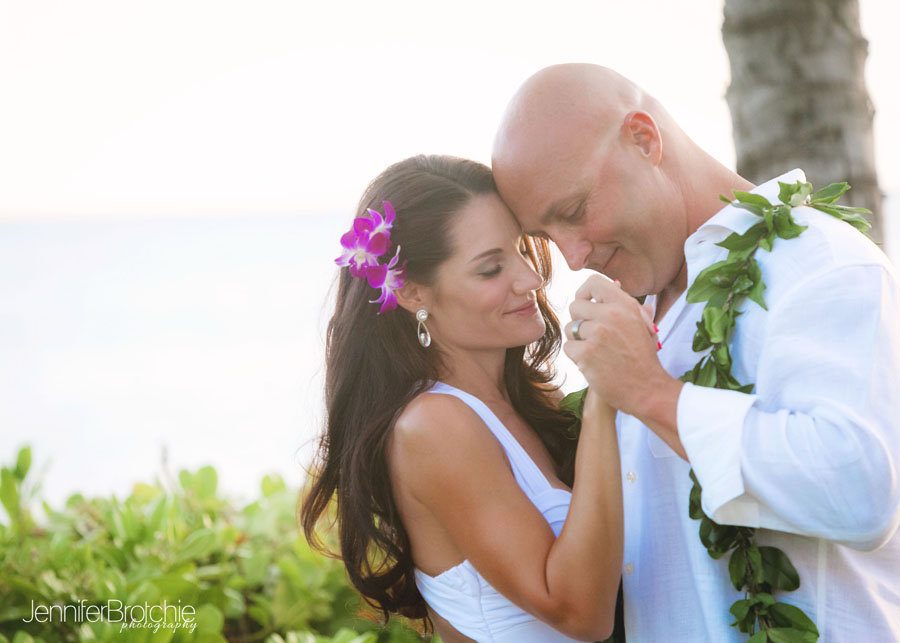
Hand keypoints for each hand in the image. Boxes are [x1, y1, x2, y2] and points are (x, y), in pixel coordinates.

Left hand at [563, 275, 666, 417]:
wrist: (648, 389)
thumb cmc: (644, 358)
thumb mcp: (642, 325)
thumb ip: (627, 305)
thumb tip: (616, 283)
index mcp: (625, 305)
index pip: (593, 282)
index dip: (584, 293)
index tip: (586, 305)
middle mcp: (611, 315)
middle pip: (575, 306)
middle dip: (579, 322)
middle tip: (592, 336)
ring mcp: (598, 333)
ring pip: (569, 328)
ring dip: (578, 341)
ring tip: (596, 352)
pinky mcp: (586, 353)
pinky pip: (568, 347)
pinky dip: (577, 357)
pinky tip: (593, 363)